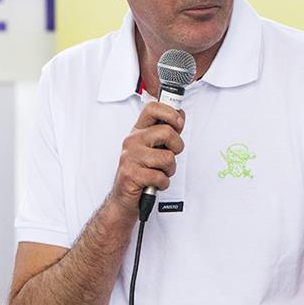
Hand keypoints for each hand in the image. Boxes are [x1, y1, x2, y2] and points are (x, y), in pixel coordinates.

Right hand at [108, 102, 185, 218]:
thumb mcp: (154, 147)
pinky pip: (160, 177)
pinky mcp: (131, 175)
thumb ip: (167, 131)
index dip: (170, 113)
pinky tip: (154, 183)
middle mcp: (132, 140)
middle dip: (177, 147)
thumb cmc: (141, 171)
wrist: (123, 197)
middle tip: (169, 157)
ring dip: (169, 170)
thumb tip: (180, 114)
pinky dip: (162, 183)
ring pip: (167, 157)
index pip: (153, 108)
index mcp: (139, 131)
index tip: (178, 124)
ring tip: (159, 172)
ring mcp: (130, 157)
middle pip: (167, 132)